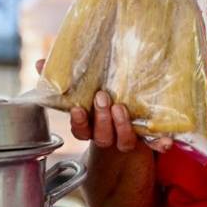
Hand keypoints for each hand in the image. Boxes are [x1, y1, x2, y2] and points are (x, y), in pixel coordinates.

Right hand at [33, 60, 171, 153]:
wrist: (134, 111)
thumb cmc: (102, 94)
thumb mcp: (84, 85)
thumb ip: (63, 76)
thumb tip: (39, 62)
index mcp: (90, 125)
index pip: (80, 130)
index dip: (79, 122)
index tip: (77, 108)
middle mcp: (107, 134)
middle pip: (101, 136)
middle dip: (101, 119)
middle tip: (102, 97)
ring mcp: (127, 137)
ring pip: (123, 141)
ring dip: (121, 126)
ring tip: (121, 107)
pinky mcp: (148, 137)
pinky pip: (154, 144)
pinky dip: (160, 143)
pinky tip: (166, 141)